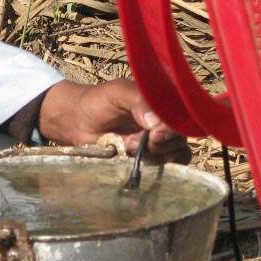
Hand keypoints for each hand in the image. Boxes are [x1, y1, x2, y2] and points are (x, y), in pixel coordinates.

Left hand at [35, 79, 191, 163]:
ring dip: (157, 156)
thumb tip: (155, 123)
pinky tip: (134, 160)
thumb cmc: (97, 102)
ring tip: (129, 148)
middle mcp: (165, 122)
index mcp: (162, 102)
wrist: (76, 121)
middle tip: (136, 142)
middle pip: (182, 138)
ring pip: (178, 154)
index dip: (173, 129)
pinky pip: (166, 167)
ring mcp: (158, 142)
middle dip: (162, 144)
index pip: (183, 117)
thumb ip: (138, 101)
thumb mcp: (118, 93)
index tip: (154, 135)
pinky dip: (155, 167)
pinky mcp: (149, 159)